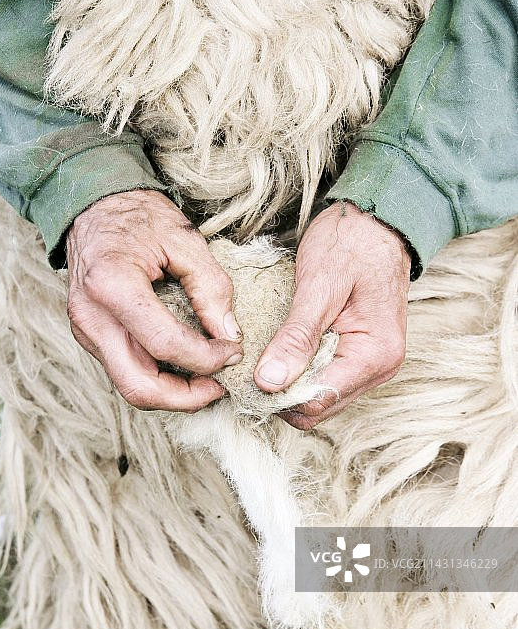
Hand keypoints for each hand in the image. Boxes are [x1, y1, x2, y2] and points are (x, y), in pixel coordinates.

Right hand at [67, 189, 242, 410]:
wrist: (93, 205)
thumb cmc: (138, 216)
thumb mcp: (185, 240)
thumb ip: (211, 288)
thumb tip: (230, 335)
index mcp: (112, 286)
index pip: (164, 345)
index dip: (206, 358)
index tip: (233, 351)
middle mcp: (92, 316)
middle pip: (139, 386)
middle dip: (187, 398)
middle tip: (220, 386)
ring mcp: (85, 331)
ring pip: (130, 387)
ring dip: (173, 394)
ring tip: (207, 380)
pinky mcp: (89, 337)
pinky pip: (125, 371)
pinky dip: (158, 378)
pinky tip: (184, 366)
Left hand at [253, 201, 410, 428]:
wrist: (377, 221)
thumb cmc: (351, 243)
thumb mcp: (319, 286)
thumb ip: (297, 337)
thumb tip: (269, 382)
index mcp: (374, 355)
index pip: (317, 401)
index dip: (278, 394)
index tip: (249, 373)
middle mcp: (379, 369)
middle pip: (318, 407)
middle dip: (282, 392)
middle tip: (252, 362)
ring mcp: (371, 365)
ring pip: (319, 397)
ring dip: (290, 382)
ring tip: (267, 354)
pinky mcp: (359, 356)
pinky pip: (324, 378)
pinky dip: (300, 370)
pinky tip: (284, 349)